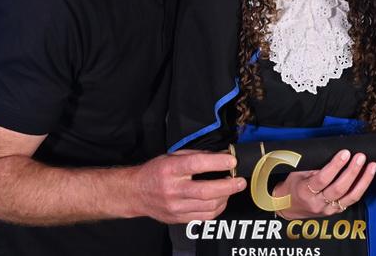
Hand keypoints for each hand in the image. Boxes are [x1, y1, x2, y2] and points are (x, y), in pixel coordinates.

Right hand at [132, 149, 246, 222]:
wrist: (135, 193)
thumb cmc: (155, 172)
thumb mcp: (172, 156)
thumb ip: (197, 156)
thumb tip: (221, 155)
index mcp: (170, 169)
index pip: (196, 164)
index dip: (217, 162)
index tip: (231, 160)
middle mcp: (173, 189)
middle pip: (206, 191)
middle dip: (228, 186)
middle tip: (240, 181)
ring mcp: (175, 207)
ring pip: (208, 206)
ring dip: (225, 197)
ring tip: (231, 189)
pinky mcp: (178, 218)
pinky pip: (204, 216)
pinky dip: (217, 209)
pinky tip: (221, 200)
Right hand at [272, 149, 375, 218]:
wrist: (288, 206)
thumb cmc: (293, 186)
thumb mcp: (297, 173)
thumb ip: (313, 165)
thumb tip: (333, 150)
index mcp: (305, 191)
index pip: (323, 179)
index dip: (335, 166)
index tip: (345, 153)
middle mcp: (318, 203)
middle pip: (339, 189)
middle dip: (352, 172)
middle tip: (360, 157)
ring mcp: (328, 209)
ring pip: (350, 197)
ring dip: (363, 180)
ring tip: (372, 166)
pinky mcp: (336, 211)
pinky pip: (352, 200)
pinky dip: (362, 187)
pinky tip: (368, 176)